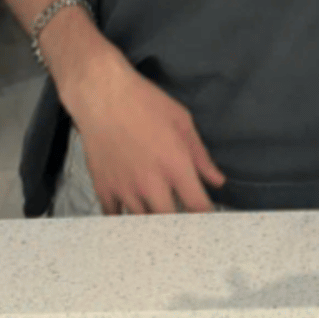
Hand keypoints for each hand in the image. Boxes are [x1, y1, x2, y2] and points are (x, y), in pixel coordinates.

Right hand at [68, 50, 226, 214]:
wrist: (102, 94)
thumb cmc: (145, 102)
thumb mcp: (181, 121)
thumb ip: (200, 155)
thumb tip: (217, 181)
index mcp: (175, 164)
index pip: (198, 206)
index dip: (205, 215)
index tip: (206, 215)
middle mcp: (151, 183)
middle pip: (170, 223)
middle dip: (178, 223)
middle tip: (181, 216)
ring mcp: (126, 189)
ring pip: (143, 223)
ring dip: (152, 220)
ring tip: (157, 212)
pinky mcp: (104, 188)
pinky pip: (115, 218)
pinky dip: (124, 218)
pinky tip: (131, 210)